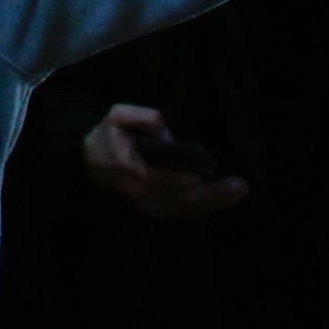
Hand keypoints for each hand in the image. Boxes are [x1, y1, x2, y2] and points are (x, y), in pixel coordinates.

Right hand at [80, 105, 246, 221]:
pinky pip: (180, 214)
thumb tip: (172, 139)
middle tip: (240, 186)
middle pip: (183, 198)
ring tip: (237, 193)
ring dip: (214, 204)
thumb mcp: (120, 114)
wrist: (89, 160)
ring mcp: (145, 205)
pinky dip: (202, 209)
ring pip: (185, 210)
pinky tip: (220, 201)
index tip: (213, 170)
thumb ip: (147, 119)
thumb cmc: (108, 134)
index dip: (191, 178)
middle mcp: (140, 193)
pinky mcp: (151, 211)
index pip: (167, 178)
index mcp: (131, 168)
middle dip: (214, 193)